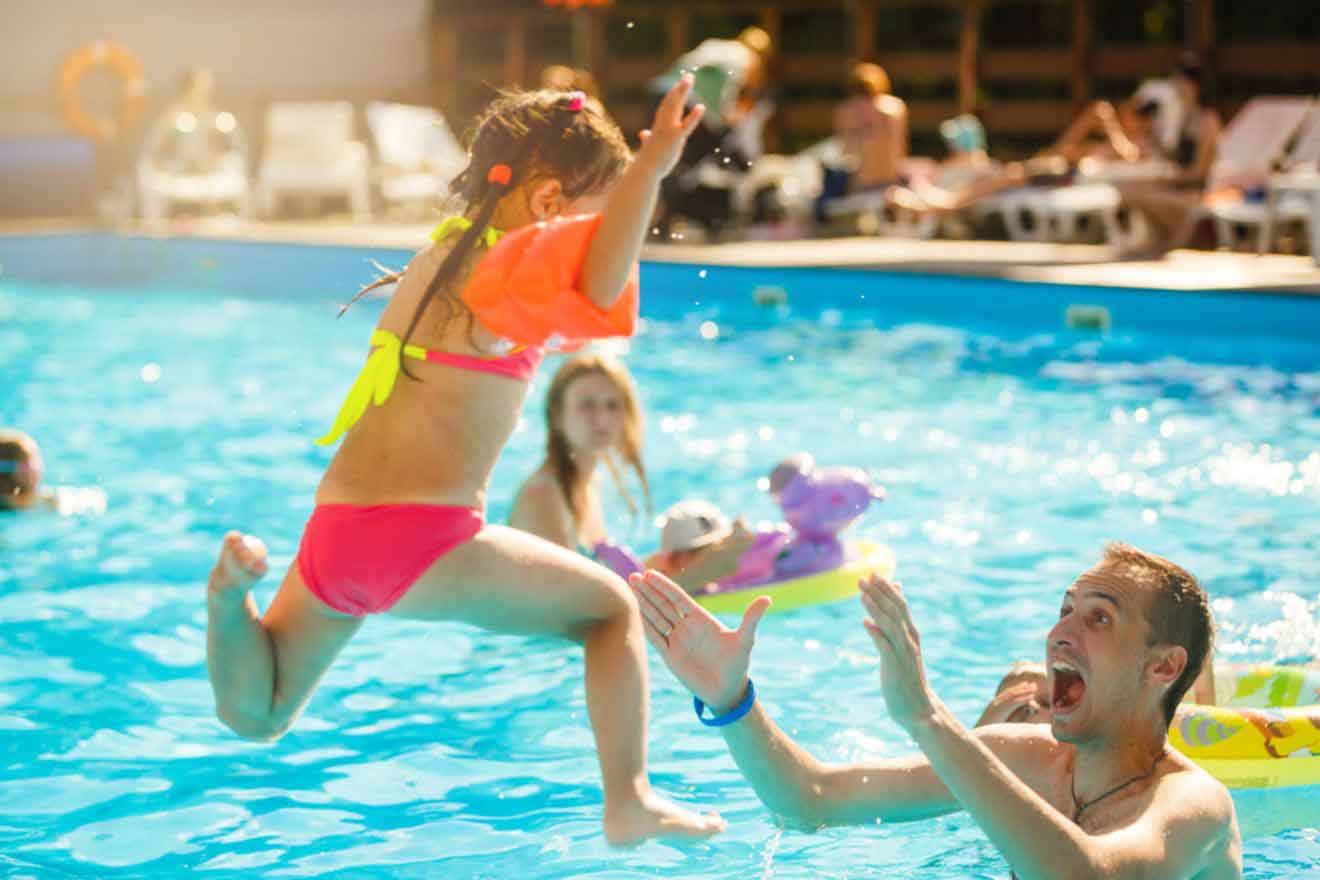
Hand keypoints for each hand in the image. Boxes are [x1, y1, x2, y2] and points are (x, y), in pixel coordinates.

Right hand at [629, 569, 769, 713]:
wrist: (727, 692)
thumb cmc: (737, 665)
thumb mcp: (745, 640)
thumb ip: (752, 619)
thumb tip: (768, 599)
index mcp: (702, 620)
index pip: (678, 599)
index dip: (664, 587)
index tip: (651, 574)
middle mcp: (687, 627)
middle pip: (663, 605)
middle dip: (648, 591)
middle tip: (633, 575)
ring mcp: (677, 641)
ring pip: (656, 618)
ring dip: (643, 603)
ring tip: (630, 588)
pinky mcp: (670, 656)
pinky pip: (654, 637)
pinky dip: (644, 625)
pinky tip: (634, 612)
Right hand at [636, 74, 705, 178]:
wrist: (645, 171)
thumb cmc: (648, 161)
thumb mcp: (649, 146)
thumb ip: (648, 139)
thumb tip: (643, 134)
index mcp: (658, 126)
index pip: (666, 106)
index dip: (673, 94)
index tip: (679, 84)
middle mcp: (662, 124)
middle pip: (671, 101)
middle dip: (679, 88)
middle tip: (689, 76)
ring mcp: (668, 130)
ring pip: (675, 106)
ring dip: (682, 91)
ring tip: (689, 79)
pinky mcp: (675, 139)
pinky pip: (686, 125)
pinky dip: (693, 116)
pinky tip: (701, 107)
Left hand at [859, 574, 938, 731]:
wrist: (919, 710)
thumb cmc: (907, 677)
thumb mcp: (902, 649)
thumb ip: (896, 628)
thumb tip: (880, 611)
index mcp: (911, 634)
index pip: (900, 605)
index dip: (886, 589)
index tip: (873, 574)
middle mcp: (909, 640)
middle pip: (894, 610)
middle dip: (878, 592)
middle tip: (863, 577)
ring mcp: (903, 654)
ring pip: (890, 625)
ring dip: (875, 608)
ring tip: (861, 593)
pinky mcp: (895, 668)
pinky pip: (885, 648)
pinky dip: (877, 634)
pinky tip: (866, 623)